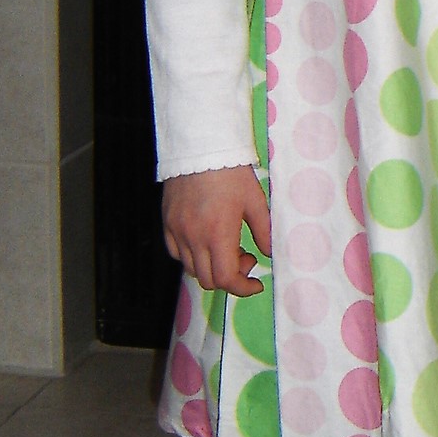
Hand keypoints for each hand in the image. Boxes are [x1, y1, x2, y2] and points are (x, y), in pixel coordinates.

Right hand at [161, 166, 271, 296]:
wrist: (201, 147)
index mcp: (218, 234)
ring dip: (211, 268)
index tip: (256, 283)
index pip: (227, 279)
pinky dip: (191, 257)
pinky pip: (175, 253)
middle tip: (245, 257)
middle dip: (230, 278)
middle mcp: (194, 238)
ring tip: (226, 247)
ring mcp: (177, 231)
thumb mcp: (255, 200)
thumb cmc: (231, 172)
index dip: (243, 288)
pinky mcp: (167, 223)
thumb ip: (264, 231)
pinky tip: (205, 242)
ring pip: (191, 269)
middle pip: (208, 280)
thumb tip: (270, 254)